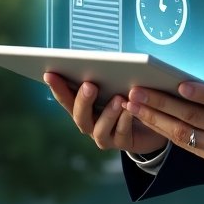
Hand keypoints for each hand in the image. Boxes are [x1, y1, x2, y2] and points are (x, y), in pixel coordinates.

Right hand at [44, 72, 169, 154]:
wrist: (154, 121)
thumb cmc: (130, 98)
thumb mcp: (118, 84)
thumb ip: (107, 77)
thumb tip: (99, 61)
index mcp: (85, 108)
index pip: (66, 98)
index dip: (57, 87)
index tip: (49, 73)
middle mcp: (90, 124)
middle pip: (80, 116)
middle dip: (83, 100)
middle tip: (89, 85)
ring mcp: (105, 136)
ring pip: (100, 129)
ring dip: (108, 113)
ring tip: (118, 98)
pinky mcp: (124, 143)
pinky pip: (122, 133)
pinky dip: (126, 120)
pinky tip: (130, 109)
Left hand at [124, 77, 203, 179]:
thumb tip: (195, 86)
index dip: (198, 92)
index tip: (175, 83)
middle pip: (193, 119)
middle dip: (160, 104)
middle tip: (136, 93)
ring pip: (185, 136)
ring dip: (156, 121)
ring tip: (136, 107)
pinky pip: (192, 147)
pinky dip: (171, 134)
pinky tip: (155, 122)